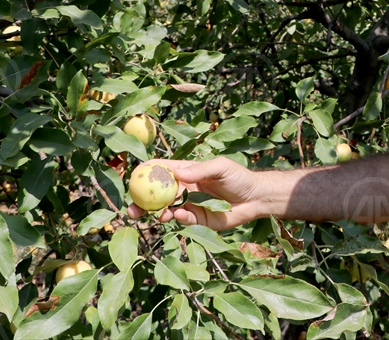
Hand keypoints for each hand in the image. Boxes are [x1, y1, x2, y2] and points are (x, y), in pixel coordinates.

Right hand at [125, 157, 266, 229]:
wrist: (256, 198)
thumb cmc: (238, 177)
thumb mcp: (221, 168)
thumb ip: (201, 170)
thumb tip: (178, 174)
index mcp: (186, 172)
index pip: (161, 171)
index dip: (146, 174)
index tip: (133, 179)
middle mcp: (184, 189)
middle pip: (158, 195)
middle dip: (143, 202)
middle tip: (132, 210)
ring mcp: (190, 205)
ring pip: (167, 210)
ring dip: (159, 213)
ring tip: (160, 215)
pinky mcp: (198, 220)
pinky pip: (184, 220)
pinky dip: (179, 218)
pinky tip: (180, 215)